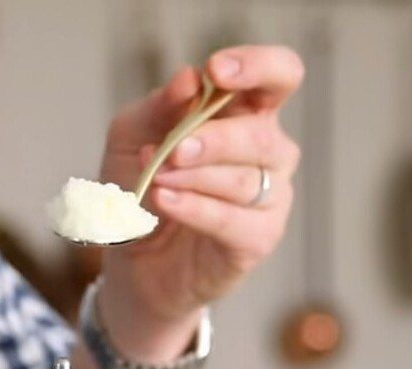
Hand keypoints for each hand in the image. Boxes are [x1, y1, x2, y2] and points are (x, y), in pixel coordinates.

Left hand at [98, 46, 303, 362]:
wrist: (132, 258)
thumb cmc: (140, 188)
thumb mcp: (133, 137)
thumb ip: (159, 106)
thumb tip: (188, 79)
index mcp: (246, 114)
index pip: (279, 76)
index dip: (258, 67)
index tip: (215, 72)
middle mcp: (268, 153)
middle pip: (261, 134)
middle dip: (214, 139)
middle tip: (172, 151)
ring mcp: (269, 198)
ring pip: (246, 180)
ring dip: (195, 177)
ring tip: (156, 180)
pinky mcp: (258, 239)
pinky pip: (233, 220)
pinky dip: (195, 209)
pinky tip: (165, 201)